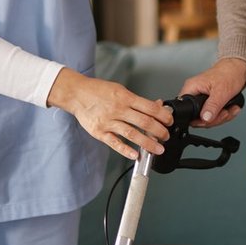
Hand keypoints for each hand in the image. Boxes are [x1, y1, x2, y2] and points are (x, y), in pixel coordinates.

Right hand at [47, 68, 172, 159]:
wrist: (76, 93)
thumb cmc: (98, 91)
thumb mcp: (120, 89)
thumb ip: (137, 100)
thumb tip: (156, 106)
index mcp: (125, 97)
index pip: (150, 108)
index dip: (163, 116)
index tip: (169, 122)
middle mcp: (118, 109)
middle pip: (144, 122)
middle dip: (159, 131)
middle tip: (166, 137)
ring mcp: (108, 121)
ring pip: (132, 134)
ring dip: (147, 143)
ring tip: (158, 149)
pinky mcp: (99, 132)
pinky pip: (114, 142)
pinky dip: (125, 150)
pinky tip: (135, 155)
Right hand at [181, 57, 245, 127]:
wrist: (238, 68)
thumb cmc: (229, 73)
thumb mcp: (221, 92)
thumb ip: (212, 106)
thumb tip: (205, 118)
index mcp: (192, 88)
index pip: (187, 111)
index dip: (199, 119)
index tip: (211, 119)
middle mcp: (194, 93)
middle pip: (198, 117)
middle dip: (215, 119)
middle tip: (224, 113)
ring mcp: (201, 98)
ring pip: (207, 117)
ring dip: (222, 117)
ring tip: (231, 109)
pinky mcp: (209, 101)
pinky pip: (213, 114)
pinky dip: (224, 114)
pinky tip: (231, 108)